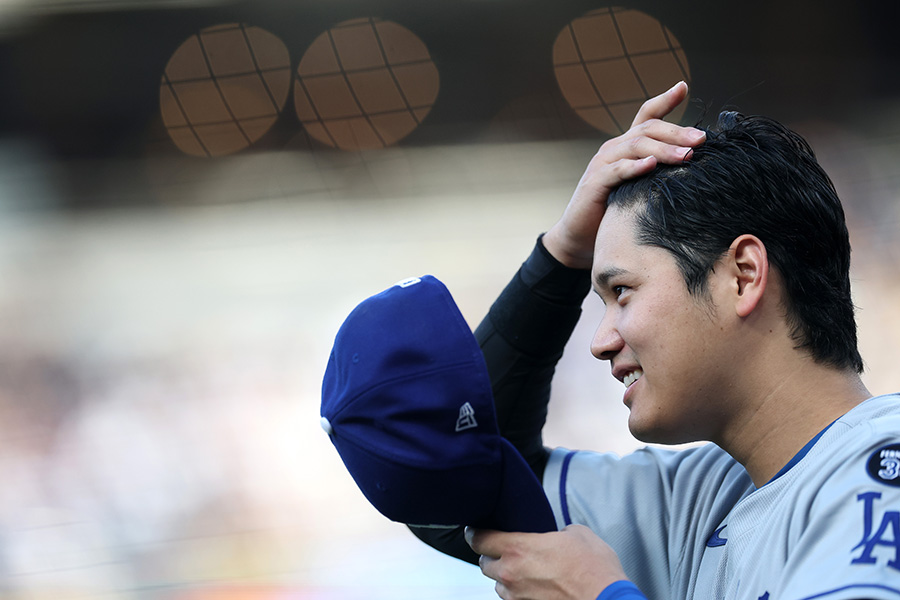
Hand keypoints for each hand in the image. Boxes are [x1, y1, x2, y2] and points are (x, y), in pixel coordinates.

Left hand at [465, 524, 628, 599]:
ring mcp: (518, 596)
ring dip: (505, 577)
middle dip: (491, 556)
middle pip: (484, 564)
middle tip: (504, 550)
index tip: (474, 530)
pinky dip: (519, 592)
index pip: (479, 539)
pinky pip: (513, 599)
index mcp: (519, 548)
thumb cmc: (595, 570)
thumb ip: (557, 531)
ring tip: (525, 571)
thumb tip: (557, 535)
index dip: (474, 533)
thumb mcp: (577, 533)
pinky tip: (535, 586)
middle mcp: (512, 574)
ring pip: (498, 585)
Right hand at [542, 81, 705, 268]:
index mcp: (626, 147)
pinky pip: (616, 170)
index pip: (646, 116)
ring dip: (663, 150)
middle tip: (701, 140)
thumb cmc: (615, 212)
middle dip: (676, 132)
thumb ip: (660, 174)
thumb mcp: (641, 187)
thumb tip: (696, 167)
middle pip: (647, 129)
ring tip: (685, 156)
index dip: (664, 100)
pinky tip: (650, 166)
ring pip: (635, 146)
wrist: (581, 237)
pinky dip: (634, 166)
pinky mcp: (594, 183)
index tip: (683, 87)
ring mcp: (602, 163)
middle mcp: (614, 149)